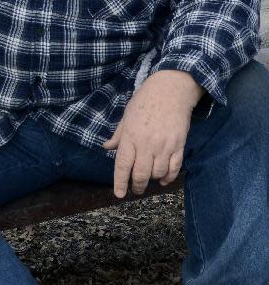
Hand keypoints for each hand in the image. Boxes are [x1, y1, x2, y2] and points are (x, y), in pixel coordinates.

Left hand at [103, 70, 203, 197]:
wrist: (171, 90)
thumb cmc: (145, 101)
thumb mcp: (127, 116)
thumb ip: (118, 135)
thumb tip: (106, 148)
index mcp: (131, 136)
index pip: (123, 165)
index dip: (120, 182)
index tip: (119, 194)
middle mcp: (147, 143)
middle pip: (140, 174)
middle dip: (137, 186)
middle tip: (135, 190)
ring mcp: (164, 145)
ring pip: (157, 174)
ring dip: (152, 180)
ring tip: (149, 179)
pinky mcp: (179, 145)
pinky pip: (175, 168)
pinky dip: (169, 177)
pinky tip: (164, 179)